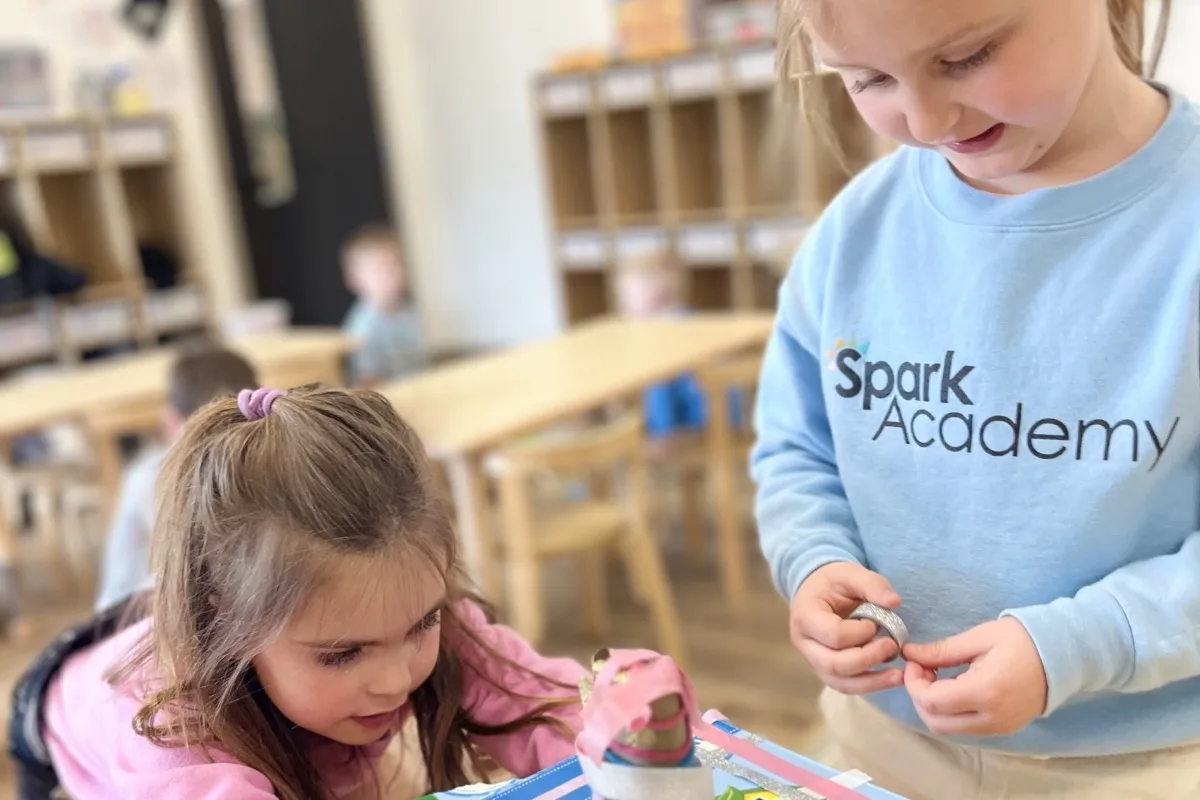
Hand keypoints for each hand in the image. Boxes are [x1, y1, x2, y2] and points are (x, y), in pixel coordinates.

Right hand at [789, 562, 904, 693]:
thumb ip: (872, 584)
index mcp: (805, 616)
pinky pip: (846, 686)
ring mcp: (812, 660)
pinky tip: (890, 678)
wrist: (816, 591)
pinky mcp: (825, 670)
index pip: (833, 635)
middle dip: (868, 659)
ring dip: (872, 681)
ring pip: (840, 682)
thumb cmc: (832, 582)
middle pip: (834, 664)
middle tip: (892, 646)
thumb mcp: (849, 573)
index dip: (859, 633)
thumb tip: (894, 601)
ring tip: (899, 674)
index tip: (875, 623)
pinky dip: (869, 685)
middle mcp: (803, 643)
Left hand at [902, 618, 1046, 736]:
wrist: (1064, 654)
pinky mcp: (1004, 728)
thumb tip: (909, 653)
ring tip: (938, 675)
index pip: (931, 701)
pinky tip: (954, 685)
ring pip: (948, 728)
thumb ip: (942, 650)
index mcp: (985, 692)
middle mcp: (992, 717)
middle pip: (935, 722)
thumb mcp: (980, 638)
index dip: (913, 682)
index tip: (914, 661)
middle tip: (923, 668)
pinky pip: (965, 727)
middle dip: (919, 696)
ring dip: (933, 705)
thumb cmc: (1022, 640)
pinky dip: (951, 711)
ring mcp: (999, 727)